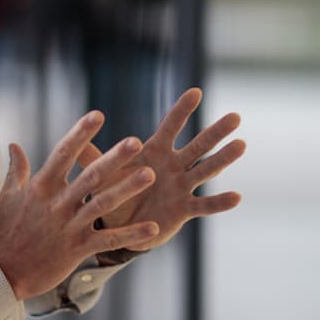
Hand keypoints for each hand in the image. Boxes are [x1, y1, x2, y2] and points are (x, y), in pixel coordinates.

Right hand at [0, 111, 160, 299]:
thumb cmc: (2, 233)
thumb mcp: (6, 198)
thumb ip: (16, 170)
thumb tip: (14, 144)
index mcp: (41, 187)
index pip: (63, 154)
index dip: (80, 134)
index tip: (98, 115)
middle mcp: (57, 204)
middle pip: (90, 176)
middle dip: (114, 158)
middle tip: (136, 142)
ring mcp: (68, 226)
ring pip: (102, 204)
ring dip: (127, 189)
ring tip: (150, 175)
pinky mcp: (76, 249)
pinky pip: (108, 239)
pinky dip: (131, 234)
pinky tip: (153, 228)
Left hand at [77, 87, 244, 253]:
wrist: (119, 228)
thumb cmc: (113, 193)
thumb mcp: (101, 174)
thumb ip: (92, 156)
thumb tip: (77, 133)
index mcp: (154, 152)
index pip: (171, 127)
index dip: (182, 110)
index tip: (196, 91)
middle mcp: (173, 166)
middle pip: (198, 145)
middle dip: (216, 131)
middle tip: (235, 117)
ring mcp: (181, 187)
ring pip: (207, 170)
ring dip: (224, 158)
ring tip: (241, 145)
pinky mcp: (184, 210)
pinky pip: (205, 205)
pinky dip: (220, 202)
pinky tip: (237, 196)